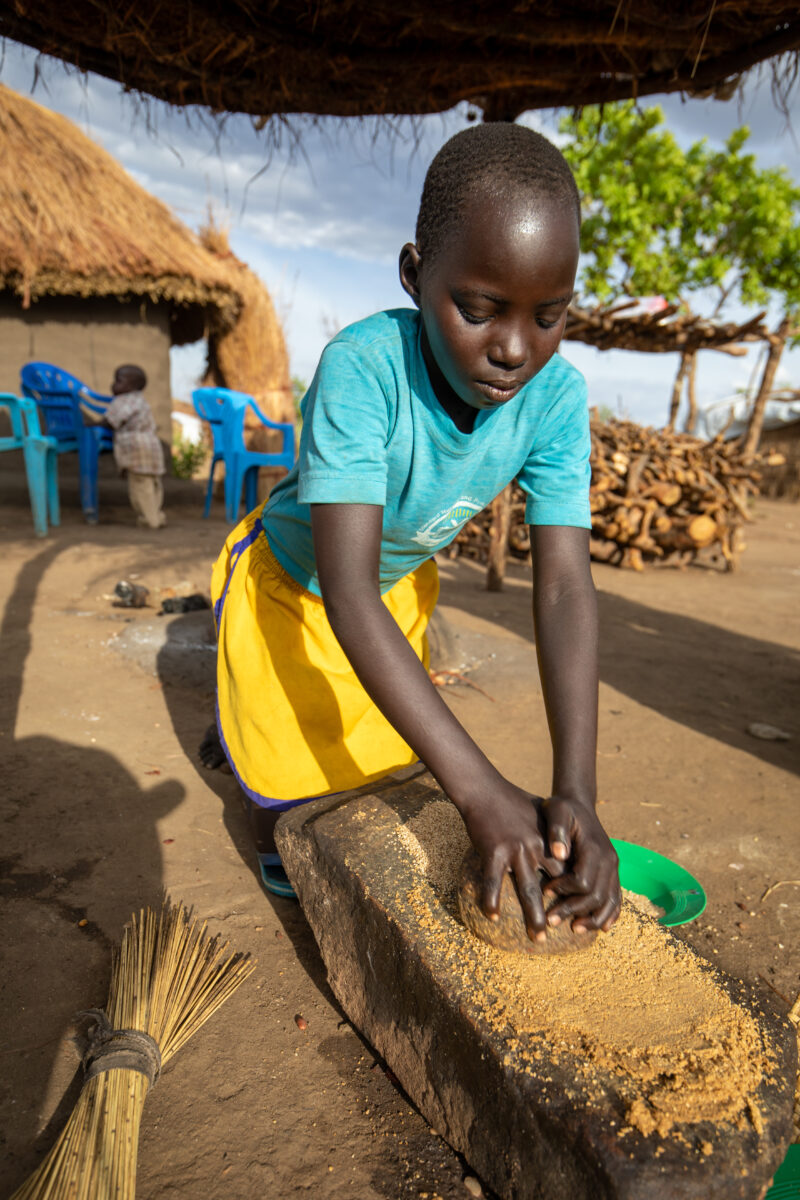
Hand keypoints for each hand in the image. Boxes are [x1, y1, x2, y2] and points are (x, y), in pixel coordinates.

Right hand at [457, 779, 566, 942]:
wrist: (485, 789)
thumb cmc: (512, 799)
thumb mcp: (540, 812)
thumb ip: (553, 829)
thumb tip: (561, 844)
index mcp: (549, 841)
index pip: (568, 873)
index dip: (574, 894)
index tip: (579, 912)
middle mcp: (537, 848)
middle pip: (553, 886)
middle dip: (560, 910)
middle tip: (567, 932)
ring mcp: (516, 851)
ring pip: (528, 891)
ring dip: (534, 916)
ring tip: (538, 937)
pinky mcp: (494, 852)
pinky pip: (493, 882)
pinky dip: (491, 900)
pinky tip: (491, 917)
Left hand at [539, 795, 620, 931]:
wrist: (579, 803)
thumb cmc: (563, 807)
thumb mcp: (556, 810)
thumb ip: (556, 830)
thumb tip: (559, 854)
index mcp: (595, 848)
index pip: (583, 881)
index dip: (564, 891)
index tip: (545, 892)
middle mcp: (609, 860)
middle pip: (596, 896)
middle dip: (574, 910)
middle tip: (551, 920)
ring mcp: (613, 867)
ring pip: (609, 901)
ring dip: (593, 919)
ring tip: (574, 929)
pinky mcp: (612, 871)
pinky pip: (616, 897)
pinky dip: (609, 913)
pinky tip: (600, 926)